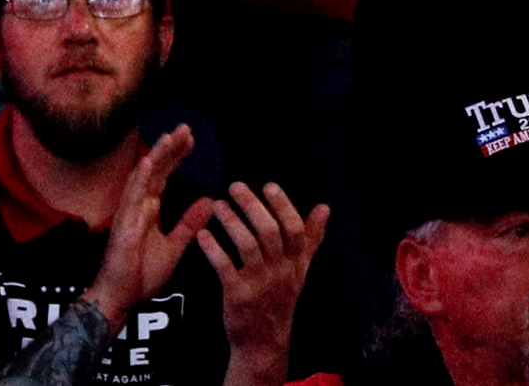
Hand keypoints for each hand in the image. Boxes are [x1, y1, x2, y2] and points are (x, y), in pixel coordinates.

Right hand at [85, 126, 214, 330]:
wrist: (121, 298)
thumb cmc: (142, 274)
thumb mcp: (175, 246)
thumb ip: (189, 224)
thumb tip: (209, 201)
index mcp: (149, 210)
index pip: (165, 176)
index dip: (176, 156)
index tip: (191, 139)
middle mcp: (139, 205)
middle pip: (156, 170)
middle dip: (170, 148)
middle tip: (186, 128)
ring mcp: (129, 212)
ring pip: (144, 176)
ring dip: (156, 155)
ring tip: (170, 136)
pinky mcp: (124, 223)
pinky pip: (133, 195)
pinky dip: (141, 176)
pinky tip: (150, 159)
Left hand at [204, 181, 329, 385]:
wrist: (264, 343)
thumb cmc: (280, 300)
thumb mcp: (300, 271)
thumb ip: (311, 238)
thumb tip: (324, 208)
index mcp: (294, 262)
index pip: (294, 229)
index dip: (282, 205)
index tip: (268, 186)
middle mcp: (279, 271)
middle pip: (269, 232)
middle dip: (252, 206)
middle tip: (235, 186)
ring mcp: (259, 284)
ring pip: (247, 246)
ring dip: (231, 221)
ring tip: (218, 204)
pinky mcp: (237, 296)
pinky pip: (225, 267)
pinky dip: (213, 248)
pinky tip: (203, 234)